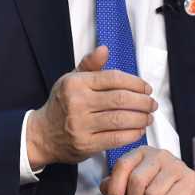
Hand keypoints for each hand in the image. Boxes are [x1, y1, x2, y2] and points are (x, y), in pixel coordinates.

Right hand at [27, 46, 156, 167]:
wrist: (42, 135)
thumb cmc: (62, 103)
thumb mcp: (71, 78)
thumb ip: (90, 64)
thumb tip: (105, 49)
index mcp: (76, 84)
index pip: (113, 78)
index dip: (135, 82)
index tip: (146, 87)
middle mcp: (78, 103)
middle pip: (120, 100)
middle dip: (142, 101)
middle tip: (152, 103)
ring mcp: (81, 125)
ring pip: (120, 120)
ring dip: (141, 118)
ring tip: (149, 116)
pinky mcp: (86, 145)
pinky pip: (116, 139)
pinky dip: (132, 134)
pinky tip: (139, 130)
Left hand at [100, 146, 194, 194]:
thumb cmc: (155, 192)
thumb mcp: (131, 187)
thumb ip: (115, 184)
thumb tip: (105, 186)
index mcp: (142, 153)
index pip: (123, 164)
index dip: (115, 188)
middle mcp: (159, 155)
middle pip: (136, 180)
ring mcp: (176, 165)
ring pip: (153, 193)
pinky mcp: (190, 179)